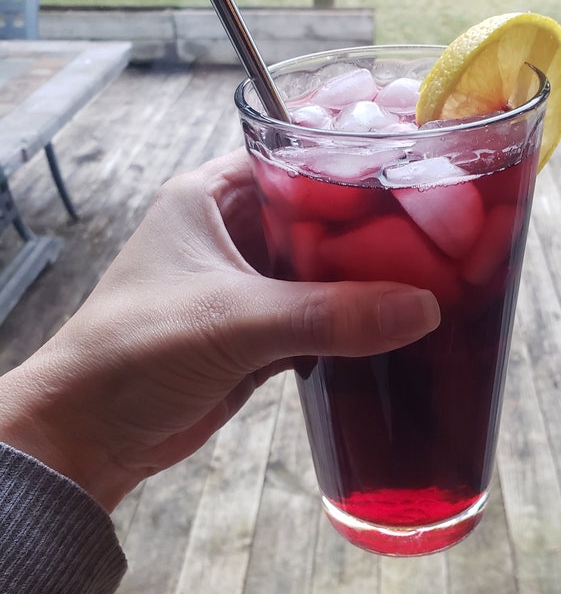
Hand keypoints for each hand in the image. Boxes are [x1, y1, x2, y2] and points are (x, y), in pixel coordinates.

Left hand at [0, 150, 439, 510]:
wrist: (90, 435)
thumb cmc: (135, 351)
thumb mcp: (235, 320)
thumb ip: (329, 314)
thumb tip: (421, 308)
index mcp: (209, 198)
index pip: (290, 157)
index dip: (346, 161)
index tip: (409, 170)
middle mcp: (230, 235)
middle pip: (315, 217)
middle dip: (369, 228)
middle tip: (437, 231)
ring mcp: (245, 288)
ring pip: (319, 272)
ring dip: (363, 282)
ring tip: (432, 276)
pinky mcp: (256, 336)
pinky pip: (317, 319)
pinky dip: (350, 324)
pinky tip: (394, 326)